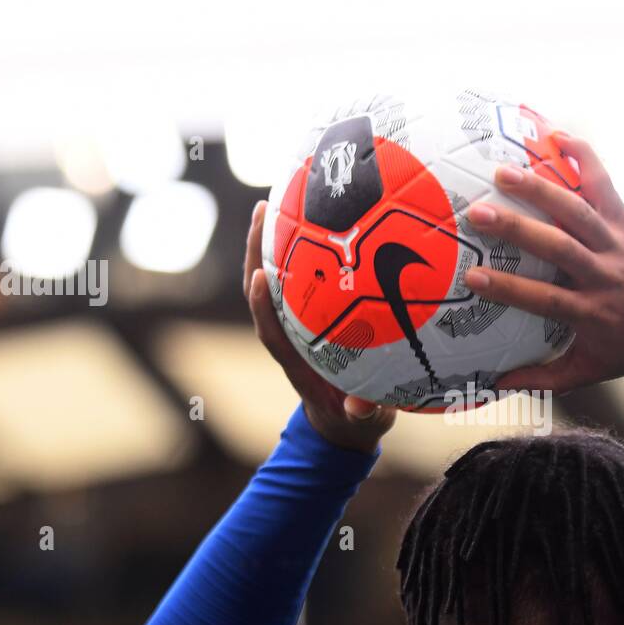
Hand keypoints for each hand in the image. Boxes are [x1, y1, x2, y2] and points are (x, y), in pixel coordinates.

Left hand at [243, 201, 394, 452]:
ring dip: (272, 242)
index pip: (272, 332)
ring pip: (276, 279)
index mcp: (297, 363)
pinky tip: (315, 220)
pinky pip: (299, 278)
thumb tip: (362, 408)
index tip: (260, 276)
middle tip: (266, 209)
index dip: (262, 306)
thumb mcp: (365, 421)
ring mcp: (296, 324)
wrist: (344, 424)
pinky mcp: (308, 315)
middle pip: (263, 292)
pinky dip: (298, 250)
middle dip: (258, 253)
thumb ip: (364, 414)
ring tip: (279, 200)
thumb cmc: (355, 420)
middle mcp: (290, 338)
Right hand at [462, 133, 623, 393]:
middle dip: (517, 228)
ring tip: (503, 170)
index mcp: (590, 312)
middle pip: (558, 246)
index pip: (543, 299)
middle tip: (477, 212)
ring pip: (578, 210)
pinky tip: (558, 135)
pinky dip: (585, 157)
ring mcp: (617, 243)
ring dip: (540, 189)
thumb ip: (541, 379)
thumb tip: (493, 385)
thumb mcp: (588, 371)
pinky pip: (605, 184)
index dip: (507, 287)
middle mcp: (603, 274)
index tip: (472, 276)